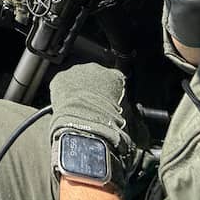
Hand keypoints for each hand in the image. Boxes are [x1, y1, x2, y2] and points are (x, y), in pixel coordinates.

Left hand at [49, 63, 132, 185]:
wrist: (87, 130)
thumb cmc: (111, 128)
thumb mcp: (133, 125)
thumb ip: (135, 119)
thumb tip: (140, 128)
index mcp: (117, 77)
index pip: (116, 81)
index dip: (111, 95)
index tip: (108, 106)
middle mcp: (97, 69)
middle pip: (93, 78)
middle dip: (92, 91)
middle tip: (91, 109)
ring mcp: (76, 72)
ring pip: (76, 80)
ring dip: (76, 93)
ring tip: (76, 111)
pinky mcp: (59, 79)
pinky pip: (61, 86)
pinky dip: (62, 96)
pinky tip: (64, 110)